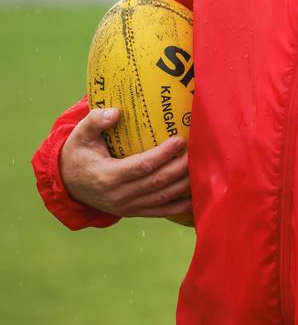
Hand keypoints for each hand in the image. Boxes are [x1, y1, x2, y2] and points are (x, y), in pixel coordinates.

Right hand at [60, 107, 191, 218]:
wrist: (68, 185)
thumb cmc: (78, 154)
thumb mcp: (80, 135)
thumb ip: (95, 121)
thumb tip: (116, 112)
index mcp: (108, 176)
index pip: (142, 166)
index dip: (163, 154)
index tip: (180, 140)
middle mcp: (120, 196)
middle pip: (158, 182)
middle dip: (181, 167)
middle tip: (198, 150)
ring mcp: (129, 207)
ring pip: (163, 197)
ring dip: (185, 184)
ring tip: (202, 167)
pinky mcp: (135, 212)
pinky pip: (161, 211)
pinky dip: (180, 206)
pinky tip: (196, 196)